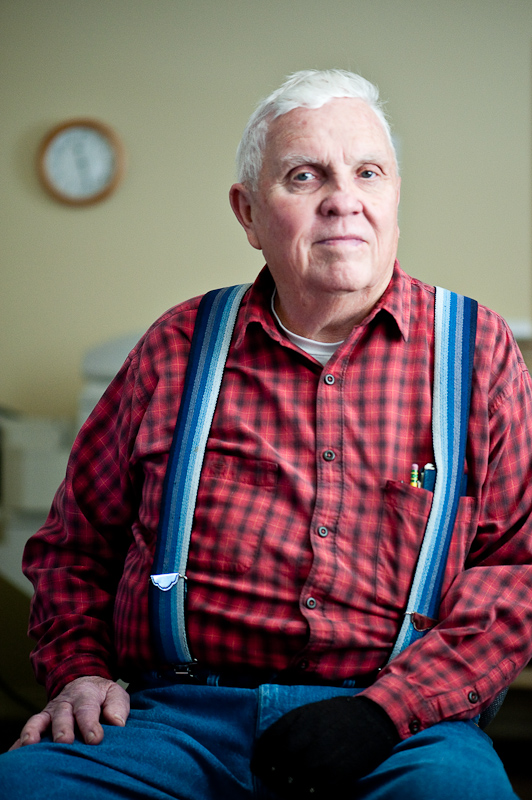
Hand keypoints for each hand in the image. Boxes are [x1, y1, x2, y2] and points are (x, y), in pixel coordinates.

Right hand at [9, 676, 129, 749]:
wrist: (83, 682)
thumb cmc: (102, 695)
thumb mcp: (114, 694)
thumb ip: (117, 707)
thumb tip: (118, 724)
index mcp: (86, 695)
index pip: (87, 709)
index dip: (90, 724)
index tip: (95, 739)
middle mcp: (66, 702)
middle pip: (62, 715)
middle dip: (62, 729)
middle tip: (65, 742)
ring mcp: (51, 711)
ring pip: (41, 720)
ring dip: (35, 731)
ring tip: (31, 743)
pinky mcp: (42, 720)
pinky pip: (30, 728)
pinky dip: (21, 739)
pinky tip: (18, 750)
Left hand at [251, 695, 399, 798]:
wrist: (372, 716)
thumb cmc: (340, 714)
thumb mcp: (311, 710)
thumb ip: (290, 725)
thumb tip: (269, 745)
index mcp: (297, 719)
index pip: (268, 742)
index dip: (260, 758)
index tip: (259, 767)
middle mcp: (305, 737)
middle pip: (278, 763)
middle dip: (272, 775)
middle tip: (273, 781)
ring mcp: (320, 755)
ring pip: (294, 779)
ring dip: (287, 788)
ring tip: (289, 789)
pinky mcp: (337, 772)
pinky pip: (314, 790)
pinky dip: (307, 795)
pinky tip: (307, 793)